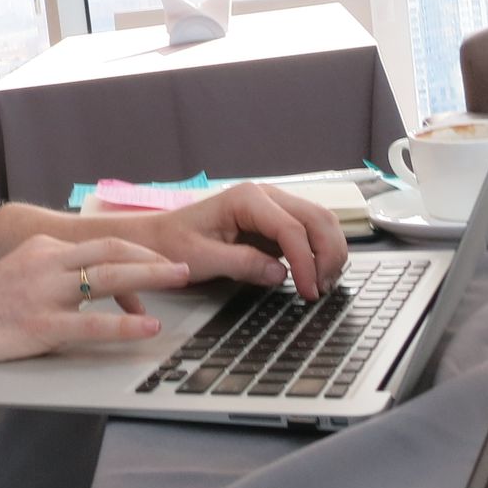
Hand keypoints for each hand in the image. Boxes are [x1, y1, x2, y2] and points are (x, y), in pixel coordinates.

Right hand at [0, 233, 193, 370]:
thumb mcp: (25, 274)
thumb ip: (63, 274)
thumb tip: (108, 288)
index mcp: (43, 247)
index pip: (100, 245)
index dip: (136, 255)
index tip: (162, 263)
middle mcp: (45, 263)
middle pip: (111, 252)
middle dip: (152, 258)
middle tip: (186, 265)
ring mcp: (43, 294)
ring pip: (107, 279)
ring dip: (150, 278)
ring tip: (182, 280)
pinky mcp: (40, 326)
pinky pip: (92, 323)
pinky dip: (125, 324)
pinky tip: (149, 327)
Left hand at [139, 185, 347, 299]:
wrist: (157, 238)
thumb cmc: (172, 244)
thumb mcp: (201, 259)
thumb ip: (241, 264)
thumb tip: (281, 273)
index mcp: (246, 199)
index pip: (292, 228)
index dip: (306, 261)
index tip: (308, 291)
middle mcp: (265, 196)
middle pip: (318, 219)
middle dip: (328, 255)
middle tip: (321, 290)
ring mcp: (273, 207)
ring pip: (321, 222)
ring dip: (329, 253)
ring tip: (321, 286)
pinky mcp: (275, 223)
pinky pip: (310, 233)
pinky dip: (320, 253)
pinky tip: (315, 277)